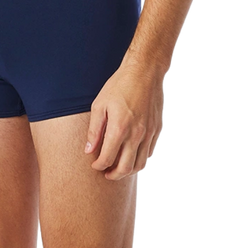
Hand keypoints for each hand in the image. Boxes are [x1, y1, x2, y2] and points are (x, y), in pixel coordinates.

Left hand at [85, 61, 165, 179]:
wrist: (145, 72)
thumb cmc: (120, 86)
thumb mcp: (99, 105)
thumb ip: (94, 130)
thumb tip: (88, 150)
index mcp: (119, 128)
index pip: (107, 159)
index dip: (98, 166)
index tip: (94, 165)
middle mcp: (136, 134)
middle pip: (125, 168)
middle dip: (113, 175)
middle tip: (105, 174)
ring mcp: (149, 134)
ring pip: (140, 164)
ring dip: (127, 171)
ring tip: (118, 169)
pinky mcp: (157, 130)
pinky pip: (149, 154)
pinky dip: (139, 160)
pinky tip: (131, 157)